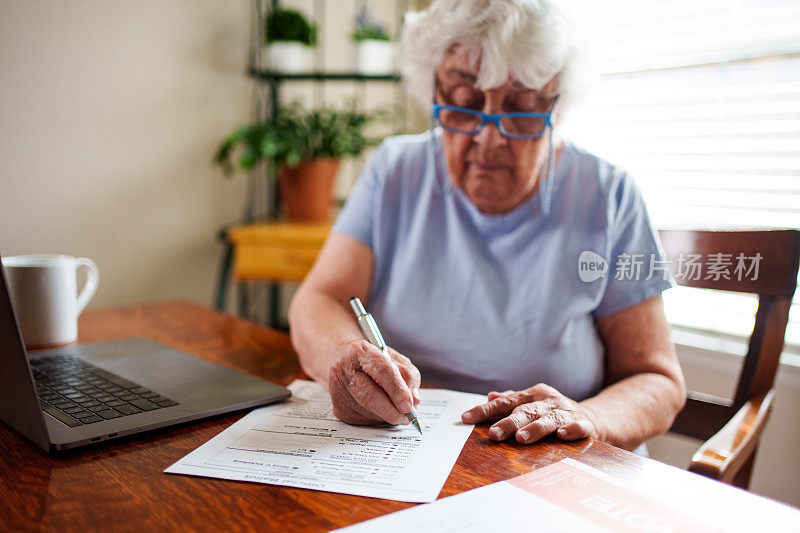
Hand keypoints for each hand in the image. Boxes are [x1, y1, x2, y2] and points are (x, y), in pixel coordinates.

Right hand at [329, 339, 420, 425]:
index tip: (409, 405)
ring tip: (395, 411)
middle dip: (392, 411)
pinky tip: (380, 410)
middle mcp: (345, 369)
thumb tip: (414, 401)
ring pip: (368, 412)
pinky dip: (377, 419)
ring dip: (386, 416)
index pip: (382, 372)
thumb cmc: (374, 361)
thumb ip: (408, 377)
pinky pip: (362, 420)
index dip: (398, 390)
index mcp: (361, 351)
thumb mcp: (395, 360)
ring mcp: (338, 389)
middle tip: (406, 418)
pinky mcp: (338, 407)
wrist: (346, 363)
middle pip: (370, 397)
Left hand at [461, 384, 598, 444]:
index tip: (466, 419)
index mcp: (531, 395)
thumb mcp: (531, 404)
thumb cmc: (553, 412)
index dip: (484, 411)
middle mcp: (546, 401)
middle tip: (493, 435)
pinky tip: (563, 434)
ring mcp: (565, 411)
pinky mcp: (585, 423)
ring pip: (549, 419)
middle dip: (508, 423)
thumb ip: (510, 401)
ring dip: (536, 428)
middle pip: (524, 411)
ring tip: (522, 438)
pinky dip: (571, 429)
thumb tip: (489, 396)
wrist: (594, 418)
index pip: (504, 402)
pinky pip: (578, 426)